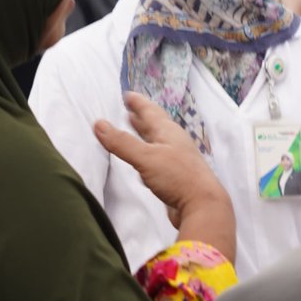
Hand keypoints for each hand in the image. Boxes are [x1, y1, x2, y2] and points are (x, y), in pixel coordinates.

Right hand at [95, 92, 234, 257]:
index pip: (151, 112)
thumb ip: (122, 142)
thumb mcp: (146, 157)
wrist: (202, 205)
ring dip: (144, 136)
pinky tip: (142, 160)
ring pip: (156, 142)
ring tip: (133, 130)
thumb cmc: (177, 176)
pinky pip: (157, 160)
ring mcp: (176, 159)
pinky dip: (147, 155)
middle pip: (155, 126)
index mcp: (168, 132)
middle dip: (140, 118)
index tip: (127, 94)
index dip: (138, 103)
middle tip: (128, 110)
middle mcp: (174, 142)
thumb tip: (98, 123)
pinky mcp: (175, 176)